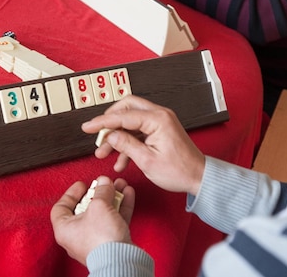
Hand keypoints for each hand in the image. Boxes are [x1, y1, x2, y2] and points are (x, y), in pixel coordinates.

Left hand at [51, 176, 134, 264]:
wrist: (120, 260)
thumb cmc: (101, 239)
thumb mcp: (98, 206)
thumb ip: (101, 190)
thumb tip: (104, 182)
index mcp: (65, 229)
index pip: (61, 208)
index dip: (71, 194)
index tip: (82, 185)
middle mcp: (78, 236)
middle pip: (86, 208)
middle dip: (98, 193)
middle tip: (104, 183)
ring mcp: (95, 239)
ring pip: (103, 213)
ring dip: (112, 197)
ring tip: (119, 184)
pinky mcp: (111, 241)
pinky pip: (115, 219)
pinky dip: (121, 206)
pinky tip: (127, 193)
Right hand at [82, 95, 205, 195]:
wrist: (198, 178)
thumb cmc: (180, 171)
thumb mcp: (147, 161)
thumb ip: (126, 145)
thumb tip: (111, 135)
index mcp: (157, 120)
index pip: (123, 115)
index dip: (102, 122)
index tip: (88, 127)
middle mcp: (160, 116)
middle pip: (126, 108)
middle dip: (109, 121)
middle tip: (98, 135)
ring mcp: (160, 122)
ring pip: (130, 121)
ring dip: (117, 135)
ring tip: (104, 152)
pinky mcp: (160, 130)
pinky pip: (138, 131)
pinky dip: (127, 142)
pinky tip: (120, 160)